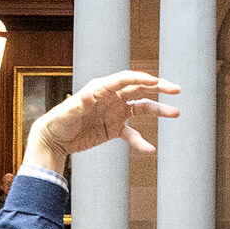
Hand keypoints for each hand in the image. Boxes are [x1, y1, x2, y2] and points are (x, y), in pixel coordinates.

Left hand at [23, 71, 180, 176]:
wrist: (54, 139)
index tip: (156, 83)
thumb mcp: (68, 113)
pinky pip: (132, 133)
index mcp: (101, 89)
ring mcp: (114, 113)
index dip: (142, 79)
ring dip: (158, 110)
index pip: (125, 79)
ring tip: (175, 113)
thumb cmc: (58, 122)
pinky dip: (141, 141)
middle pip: (139, 89)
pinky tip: (150, 149)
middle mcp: (111, 98)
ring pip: (142, 108)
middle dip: (158, 88)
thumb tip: (88, 96)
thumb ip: (79, 104)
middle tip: (176, 89)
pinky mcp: (114, 129)